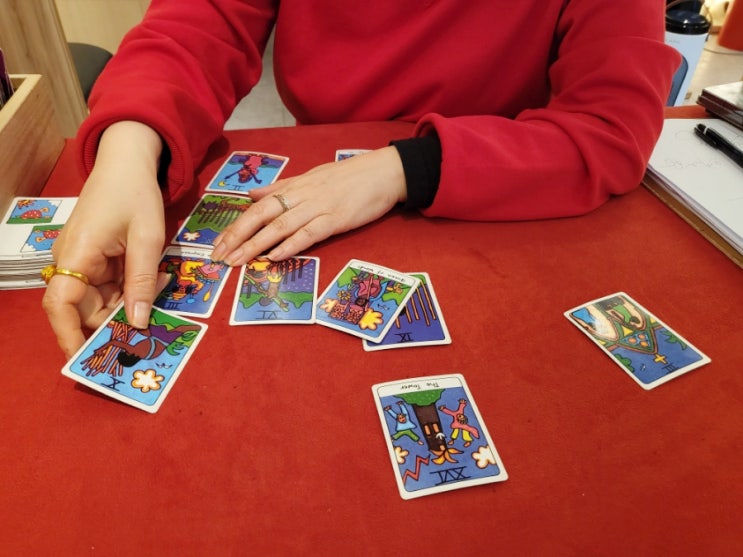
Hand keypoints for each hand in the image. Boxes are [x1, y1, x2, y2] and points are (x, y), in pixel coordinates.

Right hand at [42, 122, 165, 357]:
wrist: (127, 162)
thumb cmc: (135, 194)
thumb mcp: (147, 238)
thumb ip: (142, 281)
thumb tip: (138, 322)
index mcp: (76, 255)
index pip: (61, 305)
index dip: (69, 335)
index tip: (85, 359)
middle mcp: (71, 262)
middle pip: (84, 309)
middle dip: (117, 320)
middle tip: (152, 325)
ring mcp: (82, 261)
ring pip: (100, 300)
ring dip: (130, 302)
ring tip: (161, 284)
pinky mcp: (94, 260)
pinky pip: (109, 286)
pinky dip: (131, 289)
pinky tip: (155, 278)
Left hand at [211, 146, 406, 264]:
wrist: (383, 172)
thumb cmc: (348, 176)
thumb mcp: (311, 177)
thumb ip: (281, 187)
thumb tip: (252, 194)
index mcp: (294, 187)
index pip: (257, 207)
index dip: (236, 226)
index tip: (218, 244)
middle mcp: (301, 196)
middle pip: (262, 216)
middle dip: (238, 237)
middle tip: (220, 257)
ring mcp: (318, 208)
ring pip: (280, 226)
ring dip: (256, 245)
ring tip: (239, 261)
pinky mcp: (336, 219)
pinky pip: (309, 233)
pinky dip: (290, 245)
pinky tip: (274, 256)